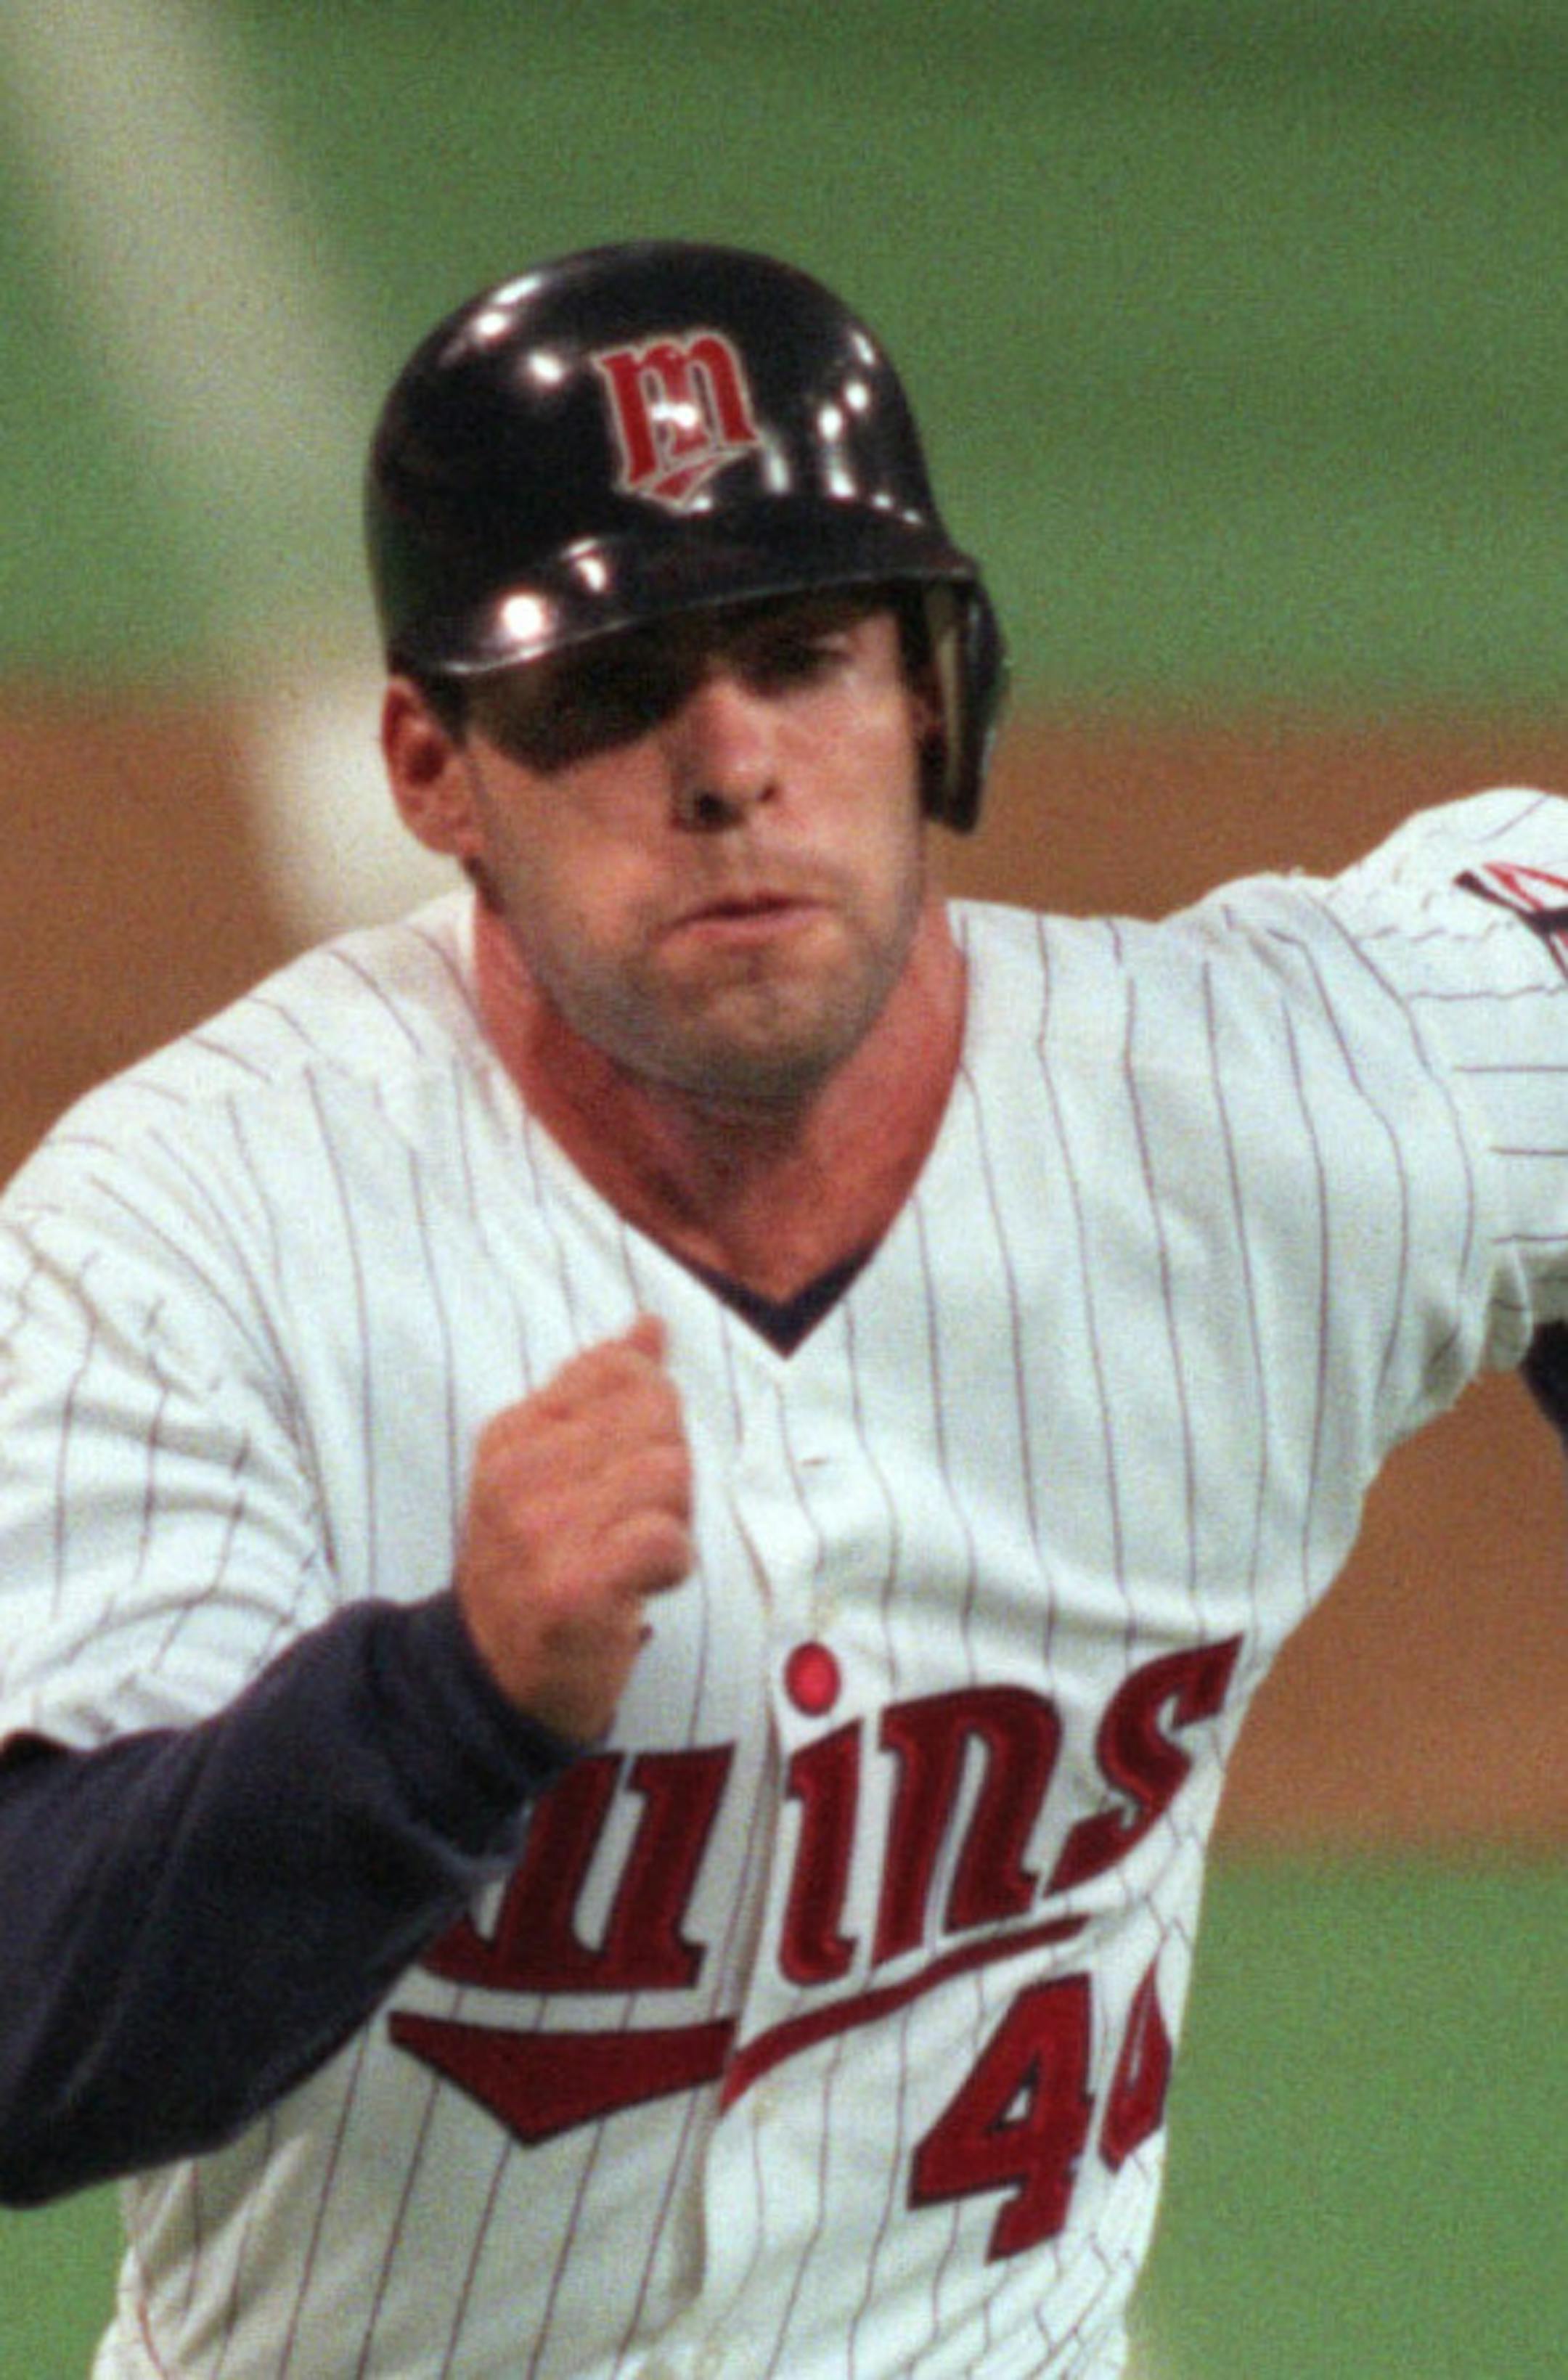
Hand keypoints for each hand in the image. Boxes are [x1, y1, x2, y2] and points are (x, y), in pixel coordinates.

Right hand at [454, 1316, 692, 1741]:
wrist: (492, 1680)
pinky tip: (641, 1587)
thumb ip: (599, 1391)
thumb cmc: (538, 1565)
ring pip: (670, 1474)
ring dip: (673, 1521)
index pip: (622, 1371)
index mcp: (513, 1433)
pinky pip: (667, 1540)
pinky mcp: (573, 1590)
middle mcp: (518, 1474)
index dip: (651, 1419)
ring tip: (632, 1555)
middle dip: (668, 1472)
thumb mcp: (549, 1467)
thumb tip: (650, 1325)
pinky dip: (672, 1566)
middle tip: (629, 1523)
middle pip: (658, 1419)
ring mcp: (541, 1532)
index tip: (620, 1471)